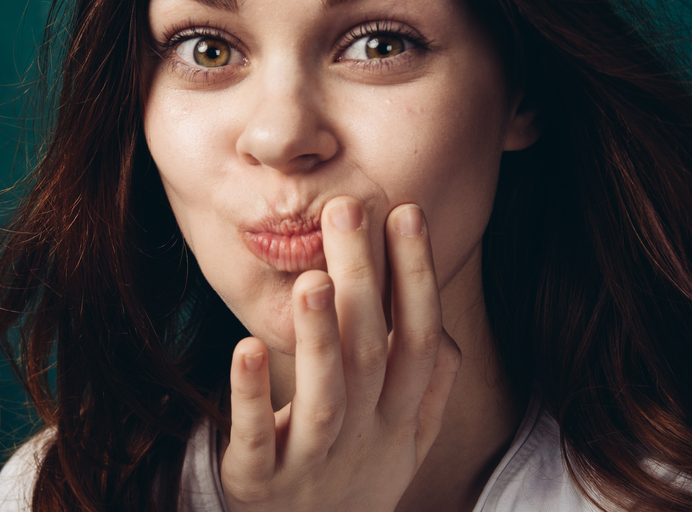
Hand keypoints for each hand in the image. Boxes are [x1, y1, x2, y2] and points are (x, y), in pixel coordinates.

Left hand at [221, 199, 461, 510]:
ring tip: (313, 280)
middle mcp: (364, 436)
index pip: (419, 340)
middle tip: (348, 209)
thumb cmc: (359, 481)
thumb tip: (447, 332)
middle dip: (364, 279)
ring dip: (320, 337)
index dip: (417, 278)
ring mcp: (313, 461)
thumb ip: (429, 390)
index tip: (407, 212)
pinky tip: (244, 347)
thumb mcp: (405, 443)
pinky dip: (251, 396)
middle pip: (371, 352)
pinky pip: (256, 439)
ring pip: (325, 396)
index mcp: (399, 418)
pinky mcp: (259, 483)